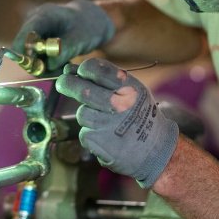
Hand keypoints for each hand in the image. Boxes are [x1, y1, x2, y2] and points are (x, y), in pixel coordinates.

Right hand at [12, 0, 115, 73]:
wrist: (90, 20)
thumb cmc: (87, 26)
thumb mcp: (80, 40)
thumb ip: (63, 52)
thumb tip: (46, 66)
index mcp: (42, 16)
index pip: (23, 38)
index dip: (26, 55)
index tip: (40, 68)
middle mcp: (32, 21)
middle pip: (23, 49)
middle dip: (37, 64)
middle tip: (58, 71)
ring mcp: (32, 30)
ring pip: (28, 56)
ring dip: (44, 66)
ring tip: (63, 66)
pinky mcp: (34, 39)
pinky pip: (34, 56)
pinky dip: (46, 63)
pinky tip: (60, 62)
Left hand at [56, 58, 178, 187]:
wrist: (156, 149)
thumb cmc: (140, 116)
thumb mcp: (132, 91)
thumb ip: (104, 80)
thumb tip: (70, 69)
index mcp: (128, 87)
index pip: (96, 69)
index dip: (82, 69)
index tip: (78, 72)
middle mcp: (120, 104)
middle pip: (83, 90)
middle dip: (67, 84)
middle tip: (62, 83)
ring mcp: (109, 124)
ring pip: (82, 113)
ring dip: (87, 115)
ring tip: (103, 121)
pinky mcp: (100, 141)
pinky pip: (85, 133)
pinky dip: (91, 135)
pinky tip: (106, 137)